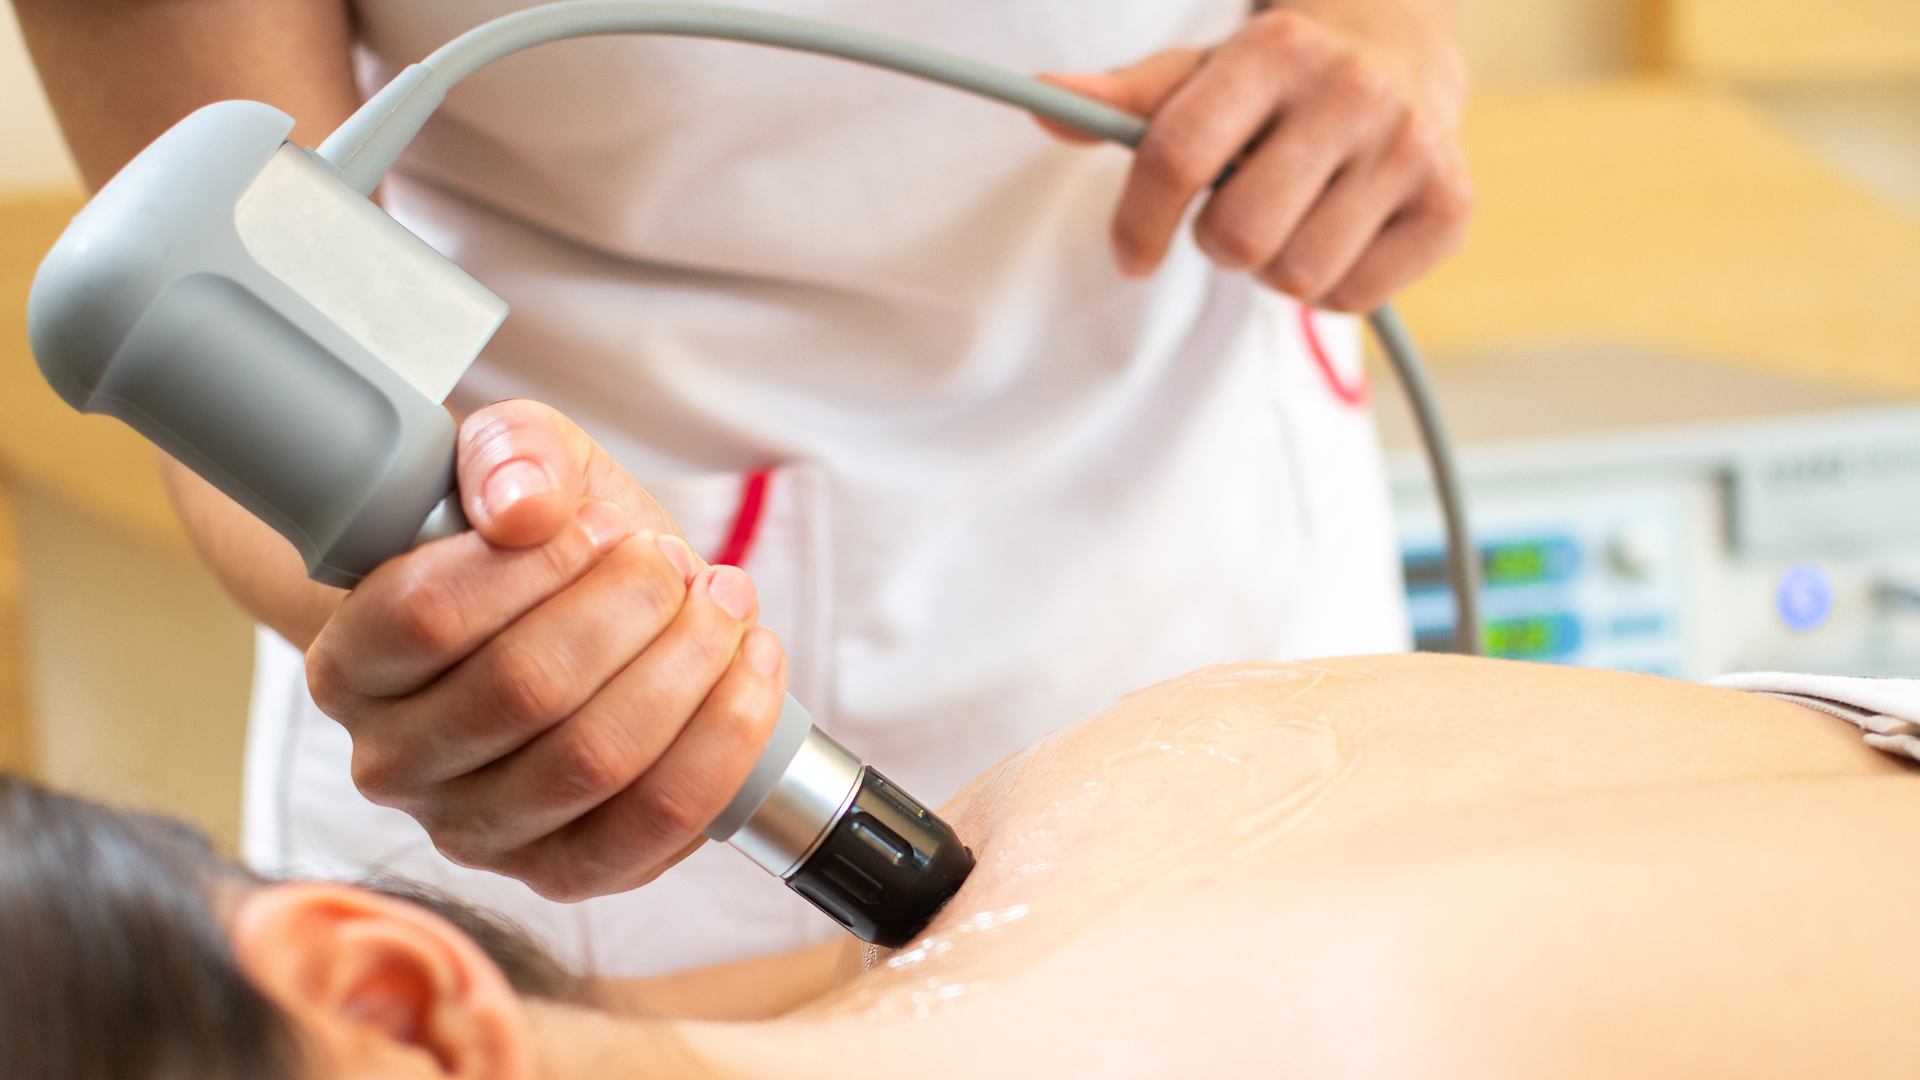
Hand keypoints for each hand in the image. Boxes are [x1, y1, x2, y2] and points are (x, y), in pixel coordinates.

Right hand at [306, 400, 788, 900]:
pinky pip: (656, 823)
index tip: (605, 523)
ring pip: (596, 760)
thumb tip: (522, 507)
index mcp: (353, 664)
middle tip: (673, 562)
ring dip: (689, 665)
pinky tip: (751, 666)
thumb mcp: (514, 462)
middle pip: (526, 690)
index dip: (539, 564)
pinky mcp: (564, 872)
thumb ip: (508, 451)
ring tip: (722, 602)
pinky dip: (724, 738)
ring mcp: (477, 832)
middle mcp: (395, 765)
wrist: (568, 617)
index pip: (428, 616)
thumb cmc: (531, 543)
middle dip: (632, 608)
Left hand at [1038, 6, 1472, 311]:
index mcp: (1276, 49)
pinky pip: (1351, 299)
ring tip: (1291, 219)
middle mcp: (1352, 91)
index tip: (1129, 255)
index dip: (1138, 221)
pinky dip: (1331, 287)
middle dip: (1219, 243)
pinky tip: (1338, 235)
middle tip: (1238, 215)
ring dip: (1274, 267)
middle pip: (1236, 236)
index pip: (1177, 155)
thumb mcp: (1202, 72)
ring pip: (1294, 278)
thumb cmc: (1278, 78)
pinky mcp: (1450, 205)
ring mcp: (1410, 148)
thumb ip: (1126, 97)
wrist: (1406, 49)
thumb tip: (1045, 103)